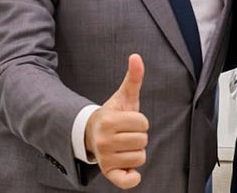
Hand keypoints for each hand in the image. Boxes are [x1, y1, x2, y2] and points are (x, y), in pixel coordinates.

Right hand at [85, 54, 148, 189]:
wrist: (93, 134)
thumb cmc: (114, 114)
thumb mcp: (124, 96)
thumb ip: (133, 77)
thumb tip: (136, 56)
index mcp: (109, 121)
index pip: (143, 123)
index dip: (140, 121)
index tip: (129, 121)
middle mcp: (104, 141)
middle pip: (143, 141)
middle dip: (138, 136)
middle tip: (126, 133)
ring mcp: (105, 158)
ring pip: (140, 158)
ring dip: (136, 152)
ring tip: (124, 145)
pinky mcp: (108, 173)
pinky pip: (128, 181)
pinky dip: (132, 178)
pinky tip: (129, 168)